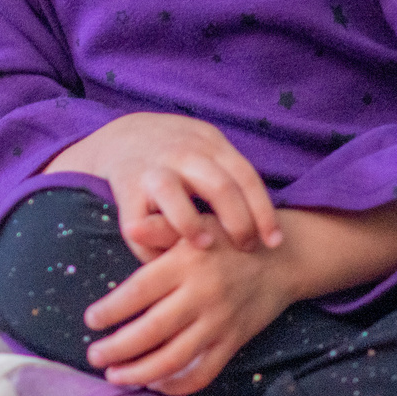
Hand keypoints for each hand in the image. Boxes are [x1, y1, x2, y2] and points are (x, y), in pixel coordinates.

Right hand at [47, 114, 281, 256]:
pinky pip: (137, 221)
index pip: (245, 177)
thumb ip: (230, 175)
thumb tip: (268, 221)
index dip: (263, 212)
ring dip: (190, 224)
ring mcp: (151, 169)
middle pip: (218, 186)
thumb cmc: (177, 154)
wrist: (122, 136)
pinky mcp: (125, 188)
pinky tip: (165, 258)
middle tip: (246, 248)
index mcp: (209, 145)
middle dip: (238, 223)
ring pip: (171, 194)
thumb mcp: (207, 149)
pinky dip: (150, 245)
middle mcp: (181, 154)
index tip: (274, 242)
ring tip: (205, 247)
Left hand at [79, 231, 295, 393]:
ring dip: (141, 373)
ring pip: (175, 358)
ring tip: (115, 376)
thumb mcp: (196, 225)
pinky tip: (156, 384)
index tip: (90, 320)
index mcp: (185, 263)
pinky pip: (204, 373)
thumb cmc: (227, 240)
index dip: (111, 310)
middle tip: (93, 356)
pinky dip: (178, 385)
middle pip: (152, 330)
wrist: (282, 260)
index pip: (139, 292)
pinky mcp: (233, 342)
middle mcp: (202, 295)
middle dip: (118, 348)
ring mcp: (219, 322)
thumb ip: (161, 227)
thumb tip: (130, 226)